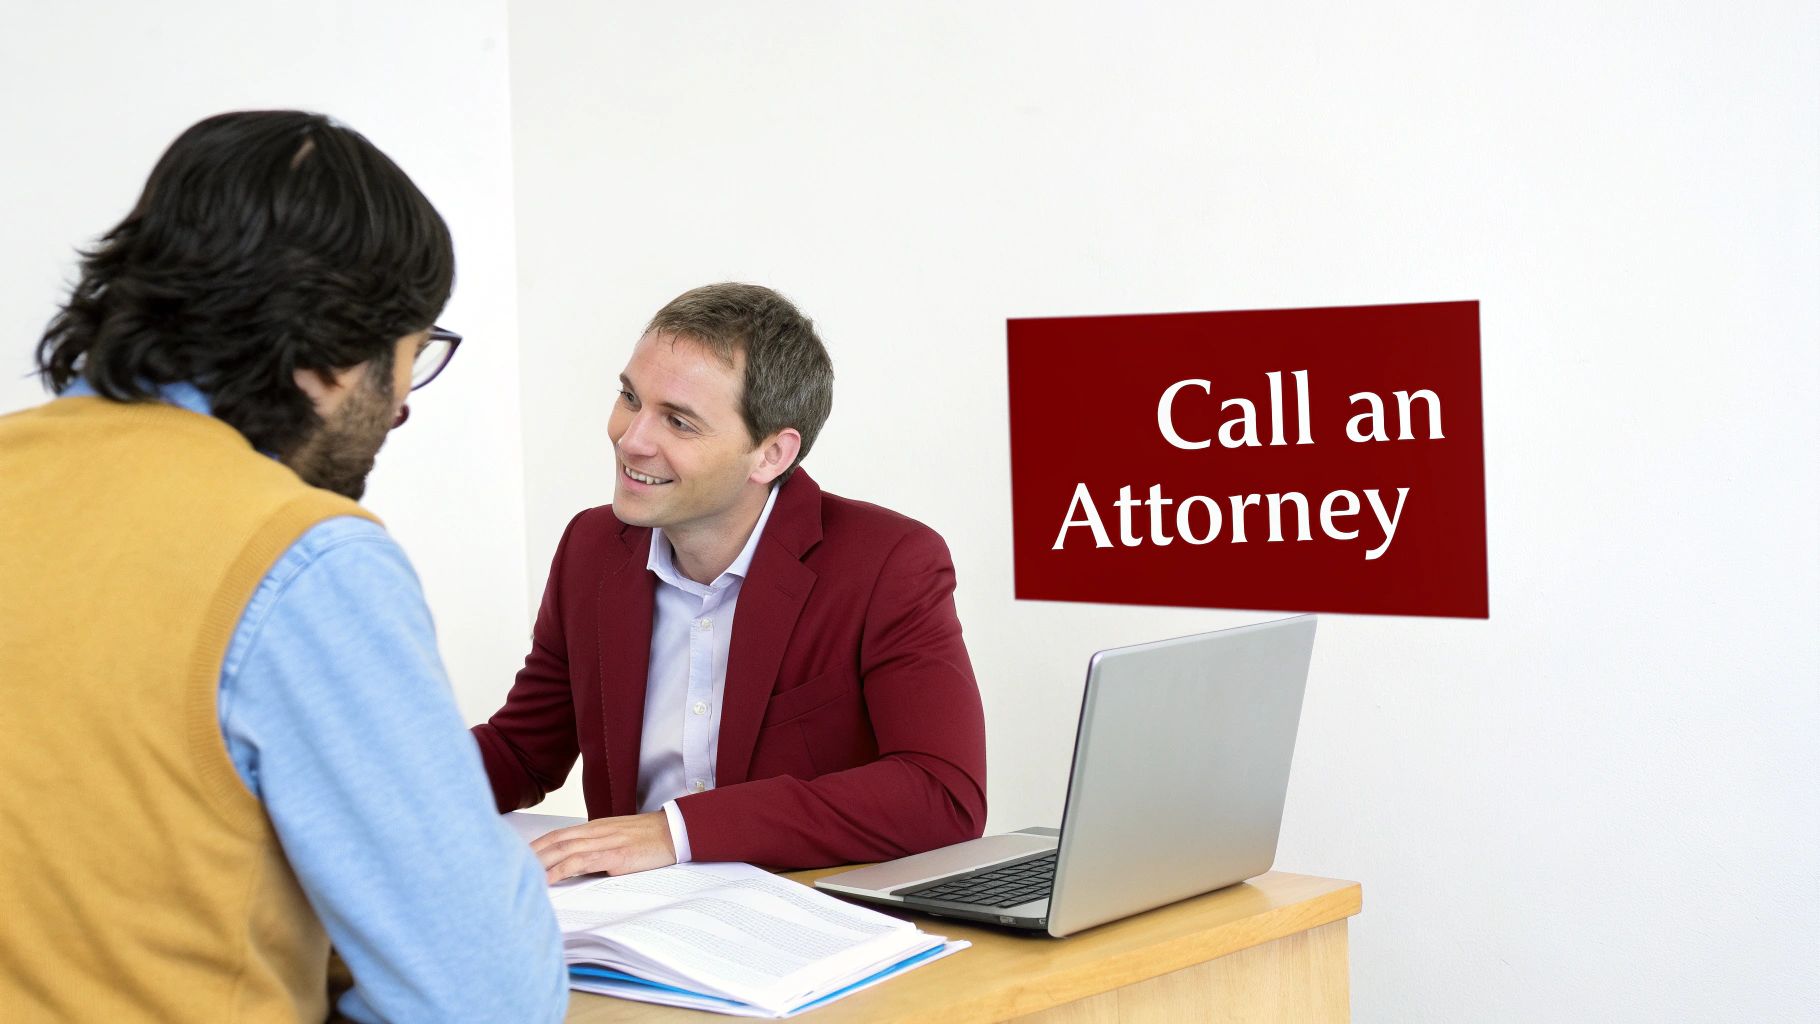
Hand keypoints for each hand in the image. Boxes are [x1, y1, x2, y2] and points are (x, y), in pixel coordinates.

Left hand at [530, 811, 676, 881]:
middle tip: (509, 866)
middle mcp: (596, 832)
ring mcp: (605, 842)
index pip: (559, 834)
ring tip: (523, 875)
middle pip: (555, 841)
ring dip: (541, 863)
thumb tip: (579, 863)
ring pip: (564, 850)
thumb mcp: (618, 838)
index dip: (537, 845)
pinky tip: (550, 880)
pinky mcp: (615, 856)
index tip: (519, 856)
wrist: (674, 832)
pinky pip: (582, 862)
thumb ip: (598, 846)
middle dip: (531, 854)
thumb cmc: (649, 838)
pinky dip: (562, 870)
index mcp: (596, 827)